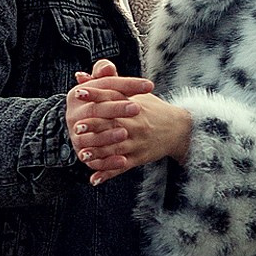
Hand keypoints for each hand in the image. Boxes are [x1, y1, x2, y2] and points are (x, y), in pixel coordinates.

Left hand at [69, 69, 192, 184]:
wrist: (178, 129)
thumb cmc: (151, 109)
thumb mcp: (134, 92)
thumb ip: (106, 83)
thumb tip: (80, 76)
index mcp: (133, 105)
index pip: (111, 97)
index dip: (95, 94)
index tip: (78, 93)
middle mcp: (136, 124)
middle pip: (113, 124)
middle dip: (95, 126)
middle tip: (77, 127)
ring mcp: (137, 142)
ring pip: (116, 148)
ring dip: (99, 152)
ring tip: (82, 154)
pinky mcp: (139, 158)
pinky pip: (122, 167)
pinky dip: (108, 173)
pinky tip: (94, 179)